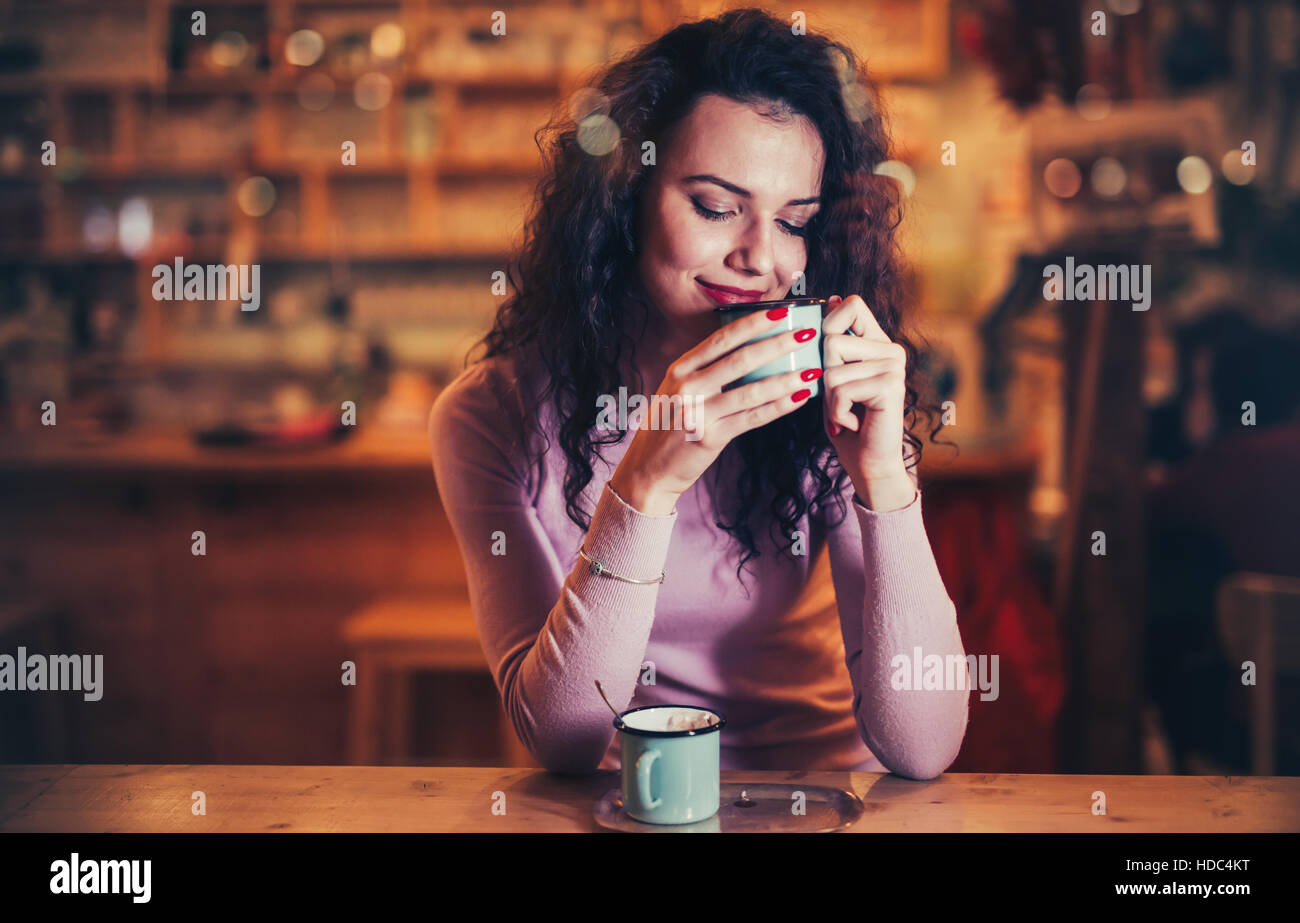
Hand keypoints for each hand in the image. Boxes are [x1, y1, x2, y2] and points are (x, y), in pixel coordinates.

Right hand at [608, 307, 820, 514]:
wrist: (648, 468)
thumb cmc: (669, 425)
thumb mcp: (677, 389)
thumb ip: (705, 371)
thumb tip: (749, 350)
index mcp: (681, 368)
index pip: (722, 338)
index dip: (754, 323)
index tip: (781, 311)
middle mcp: (688, 386)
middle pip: (741, 359)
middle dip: (778, 344)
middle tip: (807, 334)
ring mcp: (699, 412)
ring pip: (752, 390)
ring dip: (786, 378)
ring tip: (812, 369)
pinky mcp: (711, 437)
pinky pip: (753, 418)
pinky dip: (779, 406)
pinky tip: (799, 397)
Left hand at [822, 294, 916, 509]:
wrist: (868, 462)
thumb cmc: (846, 420)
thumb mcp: (832, 377)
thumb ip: (832, 343)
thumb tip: (833, 298)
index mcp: (878, 342)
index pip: (852, 304)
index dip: (829, 323)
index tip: (829, 355)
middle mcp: (891, 350)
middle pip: (832, 339)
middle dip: (823, 375)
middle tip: (841, 398)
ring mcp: (893, 367)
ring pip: (832, 368)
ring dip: (829, 399)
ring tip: (847, 412)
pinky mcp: (890, 386)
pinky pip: (841, 390)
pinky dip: (837, 412)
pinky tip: (852, 422)